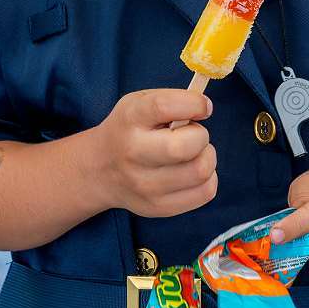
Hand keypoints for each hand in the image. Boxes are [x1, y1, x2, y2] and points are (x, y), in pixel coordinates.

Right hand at [95, 88, 216, 216]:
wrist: (100, 169)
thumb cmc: (129, 130)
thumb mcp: (140, 103)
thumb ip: (172, 100)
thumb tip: (206, 108)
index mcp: (130, 119)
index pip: (164, 106)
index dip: (193, 104)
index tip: (203, 107)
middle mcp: (133, 153)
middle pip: (184, 147)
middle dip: (200, 136)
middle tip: (193, 134)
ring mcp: (144, 185)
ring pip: (200, 171)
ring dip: (206, 157)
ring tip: (192, 153)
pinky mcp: (158, 207)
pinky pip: (205, 192)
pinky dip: (208, 178)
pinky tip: (192, 170)